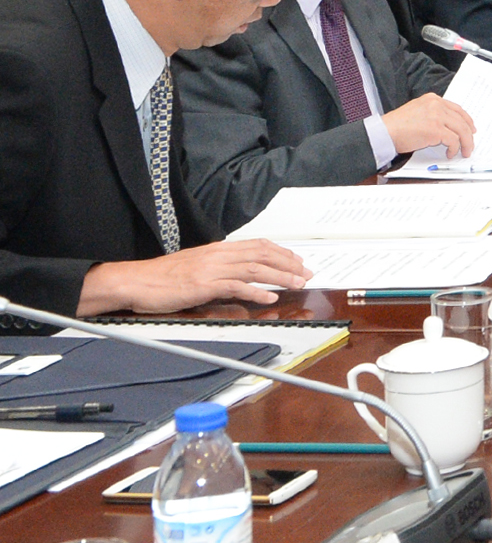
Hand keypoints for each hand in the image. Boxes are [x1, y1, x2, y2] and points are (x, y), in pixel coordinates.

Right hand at [79, 241, 312, 314]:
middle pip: (262, 255)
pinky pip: (235, 286)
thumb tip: (239, 272)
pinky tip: (269, 297)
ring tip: (297, 283)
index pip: (257, 245)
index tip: (297, 260)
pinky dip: (256, 291)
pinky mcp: (203, 285)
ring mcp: (211, 269)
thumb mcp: (195, 264)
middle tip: (306, 273)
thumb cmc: (161, 276)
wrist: (134, 281)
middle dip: (288, 263)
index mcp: (216, 249)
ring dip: (280, 276)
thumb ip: (218, 265)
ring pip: (254, 268)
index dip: (281, 252)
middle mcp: (217, 255)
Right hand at [381, 94, 475, 157]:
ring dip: (465, 143)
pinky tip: (449, 153)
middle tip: (470, 144)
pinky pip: (453, 140)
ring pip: (461, 130)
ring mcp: (437, 116)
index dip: (466, 120)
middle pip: (462, 120)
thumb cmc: (397, 126)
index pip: (457, 109)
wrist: (384, 132)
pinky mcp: (436, 130)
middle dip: (468, 134)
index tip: (470, 128)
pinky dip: (454, 148)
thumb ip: (433, 113)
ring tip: (464, 152)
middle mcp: (437, 105)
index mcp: (432, 99)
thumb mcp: (417, 111)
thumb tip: (449, 127)